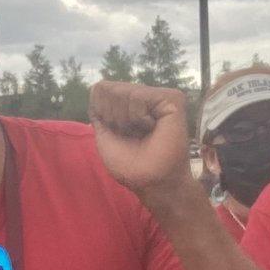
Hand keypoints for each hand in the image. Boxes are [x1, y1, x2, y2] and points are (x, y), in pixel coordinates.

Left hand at [89, 81, 193, 199]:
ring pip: (123, 91)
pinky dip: (138, 116)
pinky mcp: (173, 98)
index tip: (117, 134)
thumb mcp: (104, 135)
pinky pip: (139, 96)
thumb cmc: (130, 165)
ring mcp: (159, 96)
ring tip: (143, 133)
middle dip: (112, 117)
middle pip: (109, 89)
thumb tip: (96, 87)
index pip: (101, 89)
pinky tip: (152, 127)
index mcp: (128, 105)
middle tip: (132, 135)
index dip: (101, 113)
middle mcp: (144, 97)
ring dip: (125, 119)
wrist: (152, 182)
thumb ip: (99, 112)